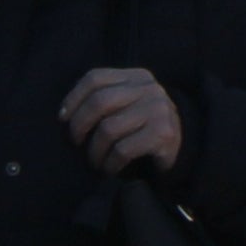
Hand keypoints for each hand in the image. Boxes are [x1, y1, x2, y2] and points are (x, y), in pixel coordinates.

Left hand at [65, 66, 183, 174]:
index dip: (73, 98)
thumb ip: (105, 100)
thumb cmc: (143, 126)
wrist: (183, 145)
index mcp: (136, 77)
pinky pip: (123, 149)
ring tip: (95, 161)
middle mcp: (149, 88)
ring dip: (95, 151)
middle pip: (99, 101)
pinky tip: (110, 168)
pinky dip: (110, 163)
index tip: (62, 119)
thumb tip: (65, 114)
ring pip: (108, 129)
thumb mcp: (128, 104)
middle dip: (79, 126)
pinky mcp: (163, 133)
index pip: (95, 78)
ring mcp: (158, 109)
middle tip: (76, 143)